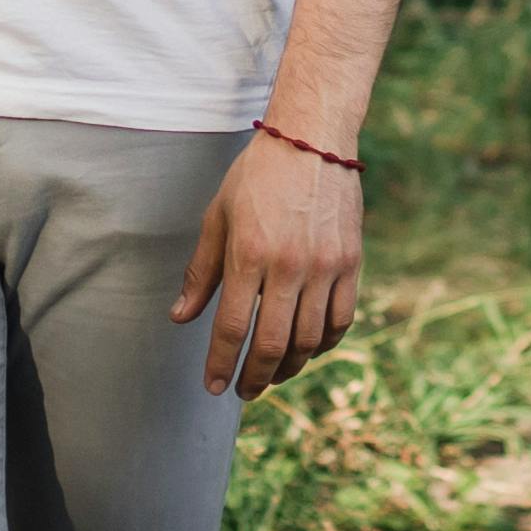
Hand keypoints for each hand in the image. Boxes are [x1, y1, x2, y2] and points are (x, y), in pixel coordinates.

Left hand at [171, 134, 363, 399]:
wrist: (312, 139)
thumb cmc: (257, 176)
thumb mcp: (217, 217)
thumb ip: (200, 272)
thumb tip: (180, 318)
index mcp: (249, 254)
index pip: (232, 327)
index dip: (221, 364)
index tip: (214, 387)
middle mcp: (289, 265)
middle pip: (274, 344)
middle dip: (255, 377)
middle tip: (244, 392)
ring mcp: (325, 266)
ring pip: (309, 340)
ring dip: (289, 367)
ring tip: (273, 375)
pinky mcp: (351, 262)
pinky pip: (340, 320)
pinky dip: (323, 343)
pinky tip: (308, 349)